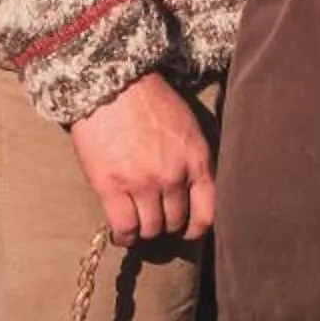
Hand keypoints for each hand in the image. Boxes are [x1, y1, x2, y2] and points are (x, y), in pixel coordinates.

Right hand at [67, 73, 215, 244]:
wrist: (112, 84)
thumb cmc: (150, 101)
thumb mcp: (188, 127)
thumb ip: (194, 159)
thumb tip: (195, 191)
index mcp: (196, 159)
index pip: (208, 212)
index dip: (197, 228)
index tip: (188, 230)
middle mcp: (173, 176)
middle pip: (175, 221)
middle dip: (167, 224)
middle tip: (155, 218)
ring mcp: (142, 184)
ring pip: (150, 228)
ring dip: (145, 230)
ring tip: (138, 223)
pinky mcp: (111, 187)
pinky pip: (124, 228)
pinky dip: (124, 236)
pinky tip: (122, 234)